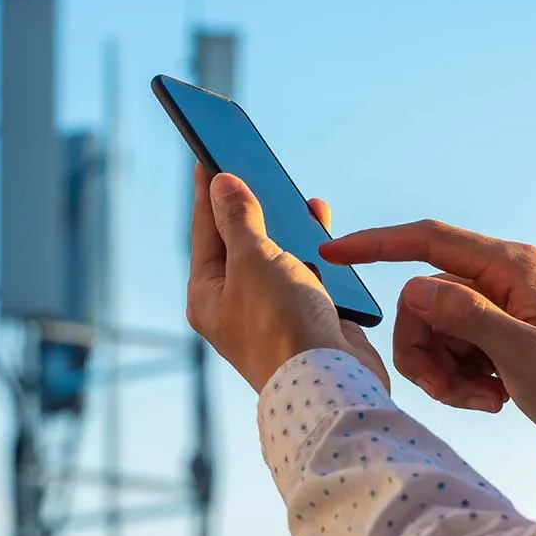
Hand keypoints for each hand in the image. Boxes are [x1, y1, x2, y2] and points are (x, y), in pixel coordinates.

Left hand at [186, 164, 387, 392]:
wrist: (331, 382)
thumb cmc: (281, 324)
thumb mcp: (253, 259)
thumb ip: (238, 219)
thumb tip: (220, 183)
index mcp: (207, 294)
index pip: (204, 230)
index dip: (208, 189)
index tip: (208, 153)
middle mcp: (235, 305)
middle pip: (240, 242)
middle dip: (252, 205)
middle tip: (253, 164)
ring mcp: (272, 313)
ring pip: (277, 257)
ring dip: (288, 227)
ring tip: (297, 197)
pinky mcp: (307, 319)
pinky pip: (307, 274)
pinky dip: (315, 250)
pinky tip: (322, 231)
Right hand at [320, 219, 535, 429]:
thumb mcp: (525, 354)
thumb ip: (469, 317)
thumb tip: (414, 288)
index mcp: (511, 266)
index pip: (429, 240)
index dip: (377, 244)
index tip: (333, 253)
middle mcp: (501, 278)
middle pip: (422, 300)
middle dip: (424, 349)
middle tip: (449, 391)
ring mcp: (496, 306)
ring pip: (430, 329)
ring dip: (442, 371)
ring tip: (479, 399)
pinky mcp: (493, 333)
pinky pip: (448, 349)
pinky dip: (457, 379)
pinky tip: (491, 398)